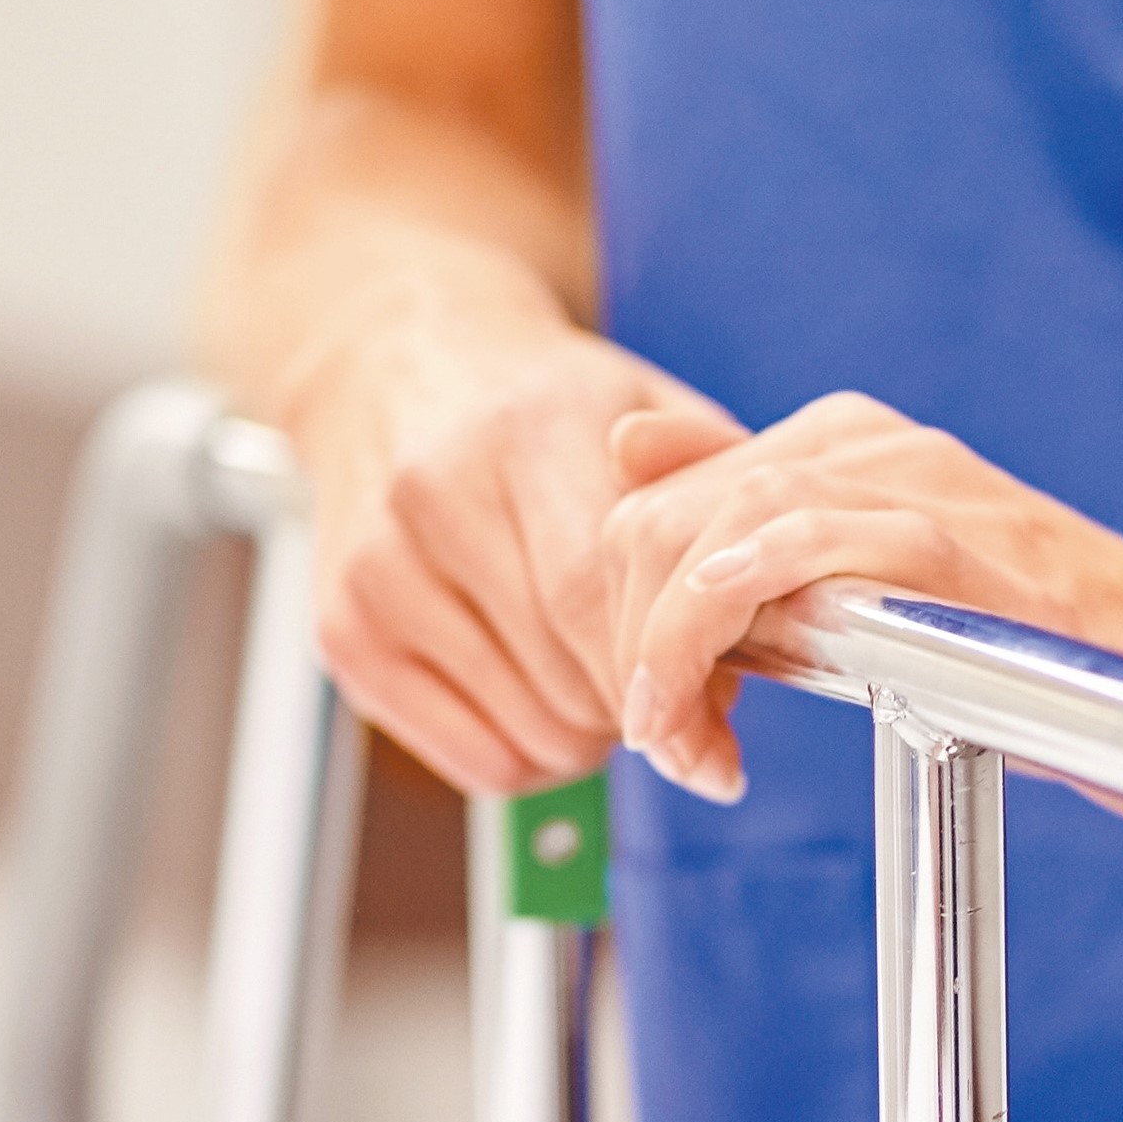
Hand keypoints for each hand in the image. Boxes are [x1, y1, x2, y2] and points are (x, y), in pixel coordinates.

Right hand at [280, 309, 740, 794]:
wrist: (391, 360)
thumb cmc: (535, 400)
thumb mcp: (641, 406)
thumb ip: (717, 498)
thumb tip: (778, 616)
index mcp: (526, 432)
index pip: (597, 594)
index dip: (669, 669)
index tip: (718, 703)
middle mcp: (436, 497)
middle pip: (570, 671)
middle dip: (646, 706)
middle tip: (677, 695)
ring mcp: (377, 571)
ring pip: (532, 729)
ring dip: (595, 734)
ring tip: (607, 681)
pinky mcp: (345, 634)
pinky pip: (476, 761)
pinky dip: (536, 758)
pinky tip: (550, 701)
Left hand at [598, 393, 1122, 802]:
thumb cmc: (1026, 637)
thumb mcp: (868, 584)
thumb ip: (757, 532)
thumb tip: (634, 455)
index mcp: (838, 442)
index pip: (660, 506)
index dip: (631, 621)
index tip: (670, 721)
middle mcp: (862, 443)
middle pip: (665, 518)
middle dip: (636, 646)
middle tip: (671, 747)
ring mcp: (907, 481)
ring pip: (718, 529)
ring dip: (670, 650)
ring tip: (686, 745)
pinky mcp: (946, 535)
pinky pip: (802, 542)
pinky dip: (733, 608)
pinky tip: (716, 684)